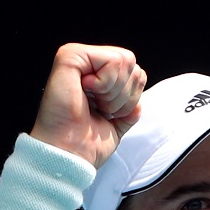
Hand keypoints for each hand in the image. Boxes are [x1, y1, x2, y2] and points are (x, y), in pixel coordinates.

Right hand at [30, 43, 146, 168]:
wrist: (71, 154)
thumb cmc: (87, 143)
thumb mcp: (116, 125)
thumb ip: (129, 111)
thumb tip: (138, 104)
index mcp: (95, 77)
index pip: (135, 71)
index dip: (130, 97)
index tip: (107, 113)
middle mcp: (86, 64)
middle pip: (131, 62)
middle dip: (123, 94)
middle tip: (100, 109)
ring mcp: (77, 57)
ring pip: (124, 60)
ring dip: (114, 92)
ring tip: (94, 103)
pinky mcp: (70, 56)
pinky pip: (111, 61)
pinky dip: (106, 84)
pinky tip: (86, 92)